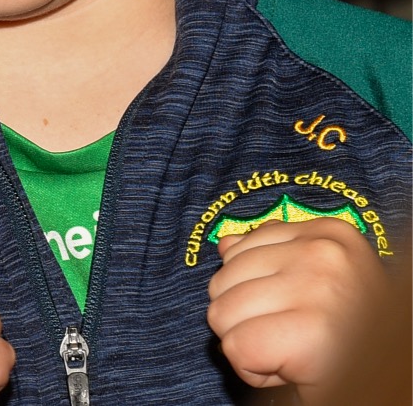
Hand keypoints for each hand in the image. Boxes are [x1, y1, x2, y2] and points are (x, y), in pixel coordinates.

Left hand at [207, 216, 387, 394]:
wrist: (395, 384)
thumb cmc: (351, 337)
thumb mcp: (313, 284)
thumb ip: (269, 259)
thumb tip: (226, 245)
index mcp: (330, 233)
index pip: (237, 250)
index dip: (253, 293)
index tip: (298, 313)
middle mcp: (325, 251)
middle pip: (222, 280)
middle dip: (244, 319)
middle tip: (292, 337)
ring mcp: (319, 288)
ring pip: (221, 314)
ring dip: (247, 344)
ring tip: (292, 351)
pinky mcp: (311, 333)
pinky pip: (237, 348)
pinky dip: (252, 370)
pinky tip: (289, 371)